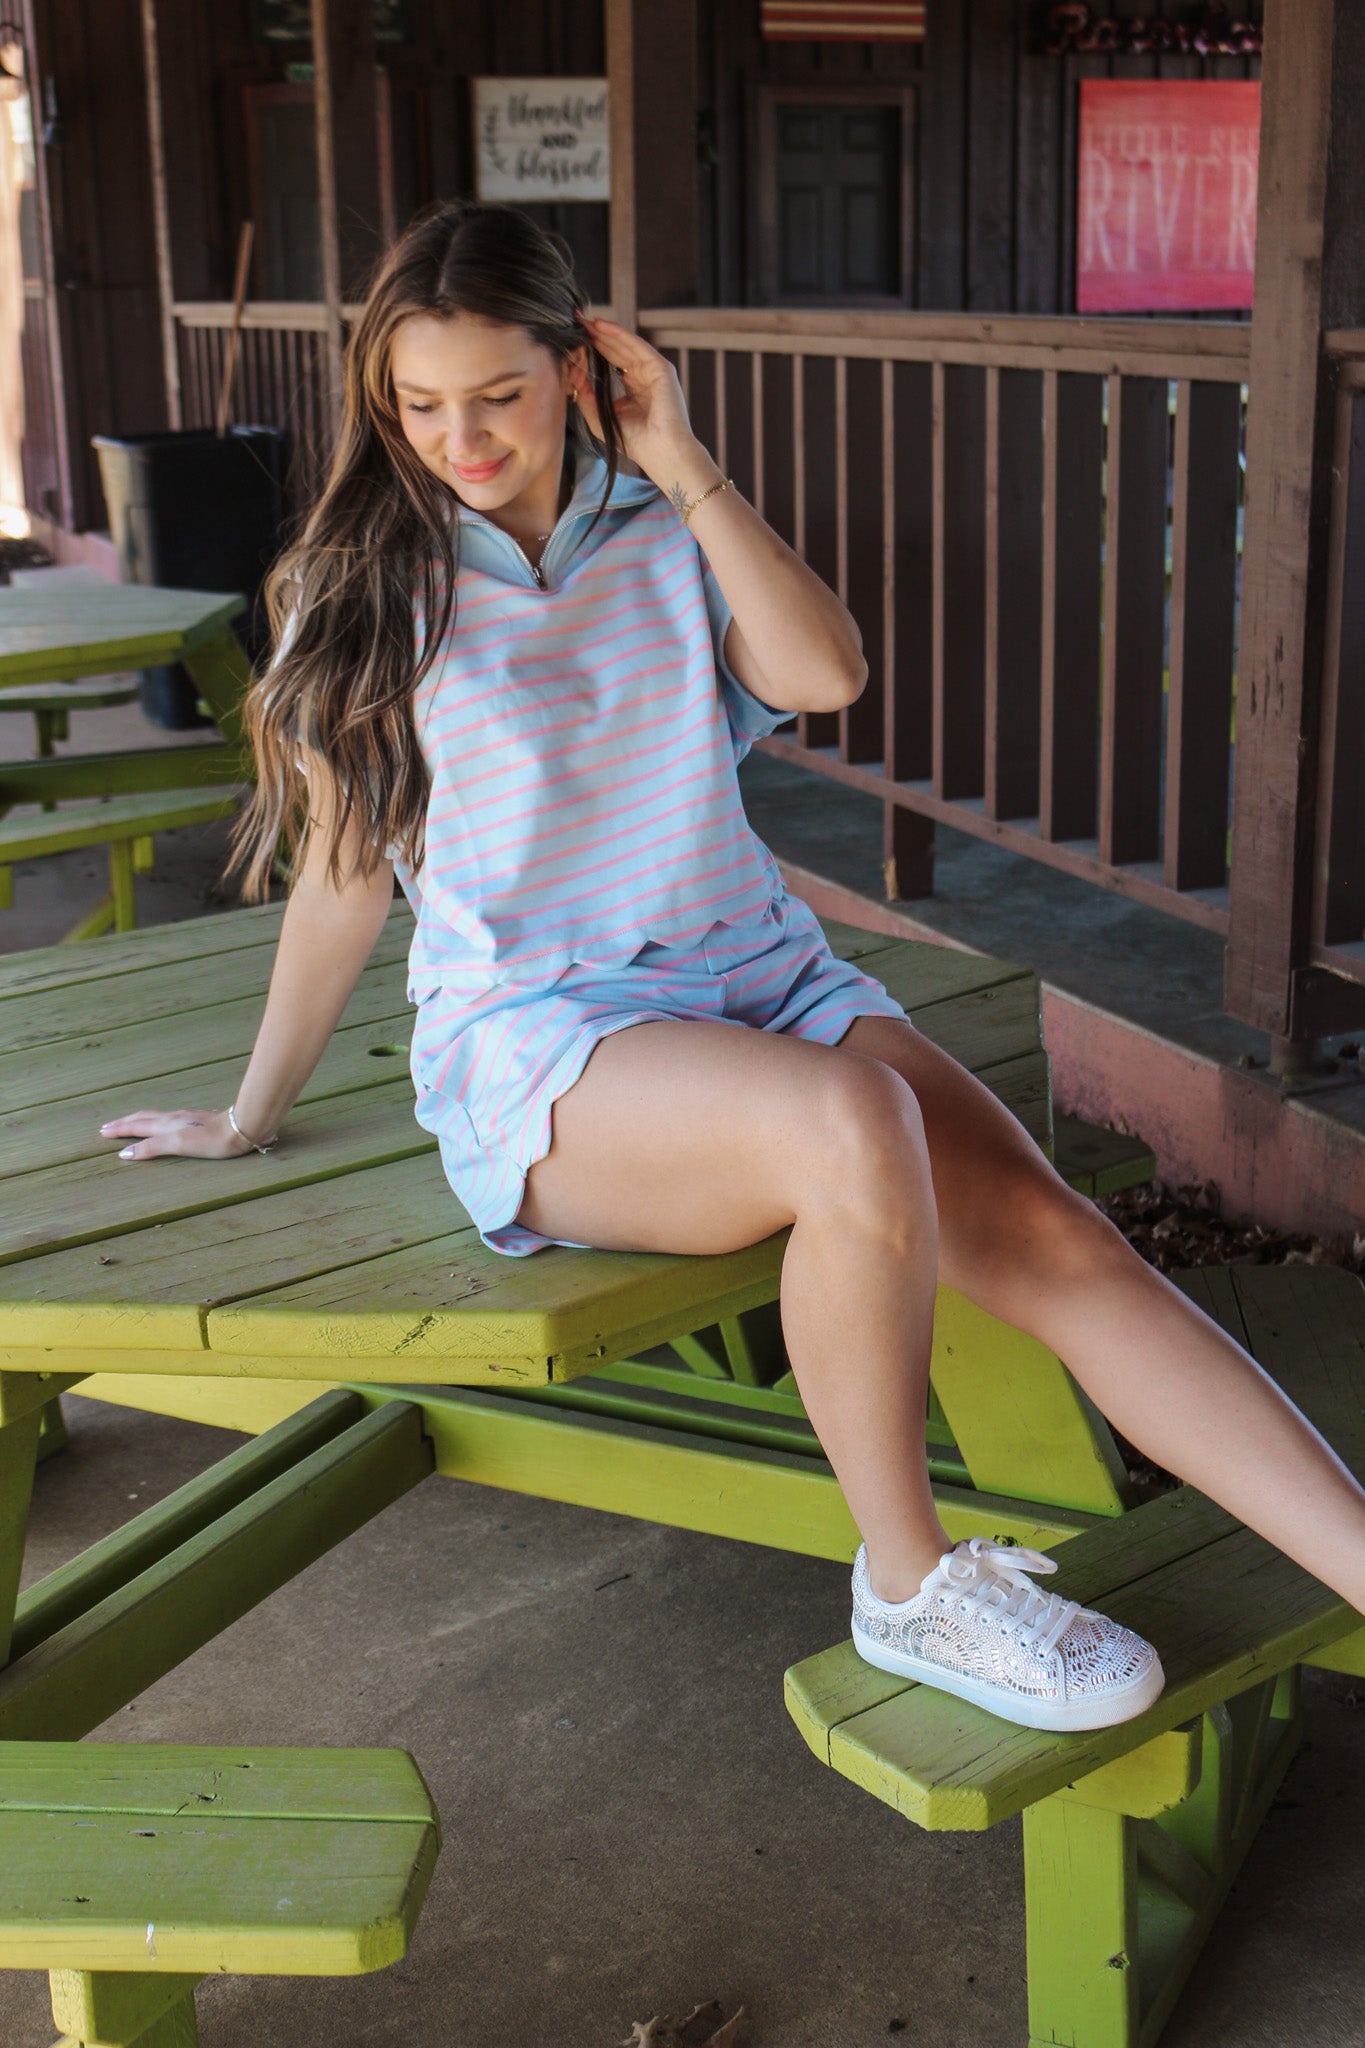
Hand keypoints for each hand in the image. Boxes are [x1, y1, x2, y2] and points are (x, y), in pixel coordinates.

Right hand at [99, 1108, 255, 1161]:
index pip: (136, 1126)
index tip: (102, 1131)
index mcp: (165, 1124)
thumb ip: (152, 1147)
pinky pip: (168, 1118)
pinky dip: (155, 1121)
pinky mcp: (198, 1120)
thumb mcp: (178, 1144)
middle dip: (124, 1123)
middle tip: (107, 1126)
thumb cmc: (211, 1139)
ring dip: (138, 1120)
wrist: (242, 1127)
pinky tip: (164, 1123)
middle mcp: (173, 1118)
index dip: (119, 1130)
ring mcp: (186, 1117)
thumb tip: (124, 1153)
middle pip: (143, 1118)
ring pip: (155, 1116)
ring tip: (130, 1122)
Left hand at [574, 313, 713, 494]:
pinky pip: (637, 346)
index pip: (612, 362)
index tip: (574, 337)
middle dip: (597, 335)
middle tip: (576, 321)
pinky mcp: (662, 369)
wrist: (661, 453)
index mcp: (634, 389)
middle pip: (617, 350)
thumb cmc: (636, 443)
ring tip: (585, 320)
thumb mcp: (601, 418)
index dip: (594, 349)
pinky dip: (619, 335)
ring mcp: (655, 372)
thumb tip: (574, 374)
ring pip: (626, 345)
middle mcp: (645, 377)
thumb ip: (586, 398)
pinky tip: (602, 326)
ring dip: (605, 331)